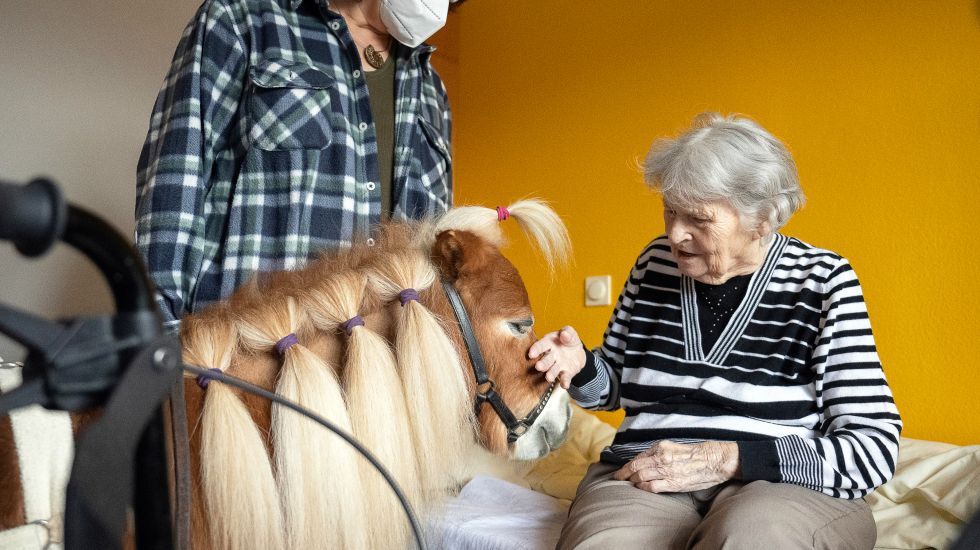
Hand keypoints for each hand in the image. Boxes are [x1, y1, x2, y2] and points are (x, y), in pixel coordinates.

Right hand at [528, 326, 585, 388]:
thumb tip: (564, 334)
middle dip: (543, 364)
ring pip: (553, 370)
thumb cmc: (569, 340)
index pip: (541, 345)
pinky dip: (564, 382)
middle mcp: (551, 356)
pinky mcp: (566, 373)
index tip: (531, 354)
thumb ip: (568, 332)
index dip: (536, 349)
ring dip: (551, 374)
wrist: (578, 352)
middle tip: (539, 367)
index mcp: (549, 343)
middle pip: (546, 360)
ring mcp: (558, 365)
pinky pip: (565, 378)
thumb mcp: (570, 332)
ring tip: (549, 377)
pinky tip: (565, 385)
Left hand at [613, 440, 739, 492]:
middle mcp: (661, 457)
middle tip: (618, 478)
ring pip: (640, 476)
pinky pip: (651, 487)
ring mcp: (666, 471)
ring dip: (632, 481)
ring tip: (629, 483)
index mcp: (661, 447)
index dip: (626, 465)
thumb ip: (658, 453)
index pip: (637, 457)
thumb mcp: (673, 447)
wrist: (713, 461)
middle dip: (624, 474)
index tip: (620, 470)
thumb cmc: (695, 454)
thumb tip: (643, 461)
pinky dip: (642, 487)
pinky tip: (640, 488)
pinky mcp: (673, 483)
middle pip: (635, 467)